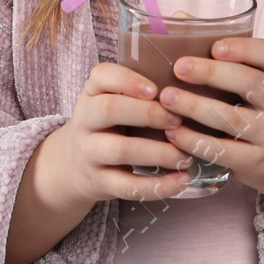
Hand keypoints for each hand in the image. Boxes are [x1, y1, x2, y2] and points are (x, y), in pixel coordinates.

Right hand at [50, 61, 200, 203]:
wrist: (73, 165)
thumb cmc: (107, 124)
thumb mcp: (110, 99)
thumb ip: (136, 89)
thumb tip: (190, 78)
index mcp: (92, 93)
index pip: (102, 76)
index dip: (128, 80)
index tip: (156, 90)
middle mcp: (86, 121)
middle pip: (109, 110)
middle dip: (147, 114)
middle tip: (177, 120)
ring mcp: (90, 153)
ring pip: (121, 151)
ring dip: (158, 153)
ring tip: (185, 155)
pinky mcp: (101, 183)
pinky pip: (128, 187)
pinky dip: (158, 186)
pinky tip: (182, 180)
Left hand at [159, 37, 263, 230]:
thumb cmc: (253, 104)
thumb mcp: (249, 77)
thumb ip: (217, 51)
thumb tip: (177, 19)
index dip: (244, 48)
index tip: (215, 46)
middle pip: (249, 83)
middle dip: (212, 73)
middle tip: (179, 67)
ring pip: (232, 119)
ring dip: (196, 107)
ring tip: (166, 98)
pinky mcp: (253, 162)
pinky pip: (222, 151)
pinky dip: (195, 141)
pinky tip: (172, 132)